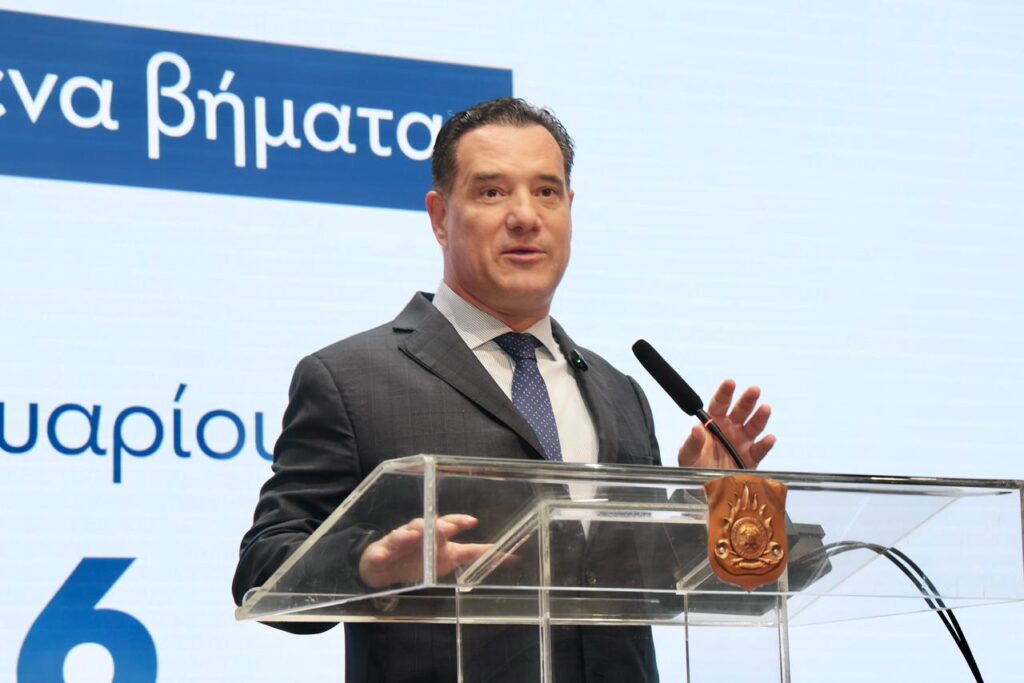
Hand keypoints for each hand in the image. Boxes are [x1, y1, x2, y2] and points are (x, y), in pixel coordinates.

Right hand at [358, 514, 492, 588]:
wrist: (387, 568)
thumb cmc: (422, 560)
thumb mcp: (450, 559)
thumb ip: (477, 555)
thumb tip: (513, 556)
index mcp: (438, 537)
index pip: (452, 525)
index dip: (461, 522)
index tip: (473, 521)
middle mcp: (420, 534)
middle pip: (429, 526)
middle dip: (438, 525)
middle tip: (448, 528)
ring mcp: (400, 541)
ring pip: (405, 533)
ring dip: (410, 533)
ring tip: (415, 535)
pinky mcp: (381, 551)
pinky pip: (380, 552)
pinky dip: (381, 553)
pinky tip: (381, 556)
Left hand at [677, 379, 774, 469]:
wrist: (703, 490)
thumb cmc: (693, 467)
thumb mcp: (688, 455)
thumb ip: (693, 442)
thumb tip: (695, 428)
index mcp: (714, 424)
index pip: (720, 405)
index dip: (725, 393)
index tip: (730, 382)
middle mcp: (730, 430)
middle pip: (740, 411)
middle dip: (747, 400)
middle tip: (754, 390)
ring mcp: (742, 444)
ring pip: (753, 427)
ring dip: (760, 417)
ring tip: (765, 408)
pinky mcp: (750, 459)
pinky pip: (760, 450)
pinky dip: (765, 444)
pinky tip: (770, 438)